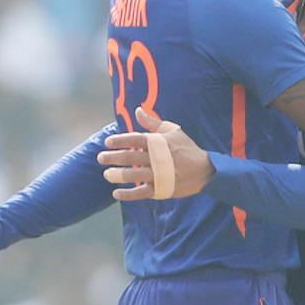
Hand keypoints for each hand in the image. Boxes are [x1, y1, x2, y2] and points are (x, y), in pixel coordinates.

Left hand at [98, 107, 215, 200]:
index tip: (107, 142)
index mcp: (158, 142)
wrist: (205, 170)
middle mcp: (157, 158)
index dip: (119, 140)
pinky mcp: (161, 188)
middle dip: (112, 157)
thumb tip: (137, 110)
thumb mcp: (173, 130)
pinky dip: (127, 194)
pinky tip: (116, 193)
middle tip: (100, 158)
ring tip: (106, 174)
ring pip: (133, 175)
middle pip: (130, 157)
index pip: (134, 139)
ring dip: (117, 175)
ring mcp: (158, 174)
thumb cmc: (187, 147)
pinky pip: (140, 193)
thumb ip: (152, 122)